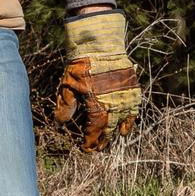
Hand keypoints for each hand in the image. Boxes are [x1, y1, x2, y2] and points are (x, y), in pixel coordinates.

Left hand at [52, 7, 139, 147]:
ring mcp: (124, 97)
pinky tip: (127, 122)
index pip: (94, 131)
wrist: (101, 46)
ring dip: (119, 131)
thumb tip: (61, 122)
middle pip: (109, 129)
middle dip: (104, 140)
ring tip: (117, 137)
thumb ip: (66, 106)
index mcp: (97, 107)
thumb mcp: (68, 85)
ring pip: (124, 120)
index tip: (86, 148)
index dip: (90, 142)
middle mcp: (113, 105)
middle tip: (99, 148)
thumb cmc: (82, 65)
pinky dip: (131, 117)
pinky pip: (133, 108)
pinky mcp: (132, 89)